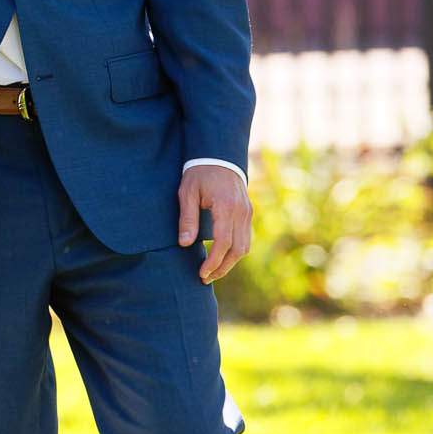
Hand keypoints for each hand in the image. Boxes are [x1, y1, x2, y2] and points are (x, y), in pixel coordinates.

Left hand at [178, 164, 251, 283]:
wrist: (218, 155)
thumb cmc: (199, 173)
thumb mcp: (187, 192)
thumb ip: (187, 218)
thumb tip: (185, 244)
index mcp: (226, 206)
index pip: (223, 243)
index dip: (213, 262)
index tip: (201, 273)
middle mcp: (241, 212)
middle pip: (238, 250)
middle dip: (222, 268)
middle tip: (205, 278)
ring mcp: (247, 212)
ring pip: (245, 247)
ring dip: (230, 262)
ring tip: (212, 271)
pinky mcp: (248, 212)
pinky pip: (245, 238)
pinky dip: (235, 251)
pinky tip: (221, 257)